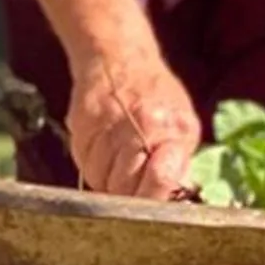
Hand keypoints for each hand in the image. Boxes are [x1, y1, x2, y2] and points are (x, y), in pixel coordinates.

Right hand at [67, 30, 202, 199]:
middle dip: (128, 196)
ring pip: (100, 180)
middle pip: (125, 187)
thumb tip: (176, 198)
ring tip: (118, 166)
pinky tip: (103, 154)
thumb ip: (180, 163)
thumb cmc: (156, 97)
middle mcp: (138, 126)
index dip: (154, 198)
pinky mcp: (80, 127)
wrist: (117, 58)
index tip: (152, 206)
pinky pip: (83, 165)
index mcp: (170, 129)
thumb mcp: (183, 125)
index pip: (161, 180)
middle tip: (133, 189)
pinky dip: (92, 168)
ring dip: (107, 183)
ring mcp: (106, 127)